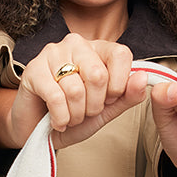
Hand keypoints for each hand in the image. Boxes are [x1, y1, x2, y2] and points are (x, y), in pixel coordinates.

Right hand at [7, 34, 148, 148]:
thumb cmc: (72, 117)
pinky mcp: (33, 69)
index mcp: (98, 49)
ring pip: (76, 89)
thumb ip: (127, 96)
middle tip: (84, 112)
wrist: (38, 132)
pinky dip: (61, 118)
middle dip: (94, 105)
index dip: (117, 86)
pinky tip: (57, 121)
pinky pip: (56, 97)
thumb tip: (143, 78)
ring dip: (75, 115)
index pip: (121, 55)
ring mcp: (52, 53)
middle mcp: (75, 44)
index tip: (106, 100)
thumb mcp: (106, 110)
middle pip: (98, 75)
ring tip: (69, 117)